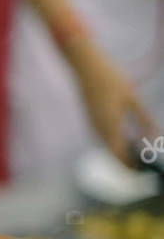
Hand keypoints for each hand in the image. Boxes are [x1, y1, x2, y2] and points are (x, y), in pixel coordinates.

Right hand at [71, 45, 157, 166]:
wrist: (85, 67)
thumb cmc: (110, 78)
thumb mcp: (132, 97)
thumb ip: (143, 117)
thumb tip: (155, 134)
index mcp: (109, 125)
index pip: (119, 155)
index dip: (129, 166)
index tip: (141, 172)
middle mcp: (98, 128)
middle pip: (111, 153)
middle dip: (126, 161)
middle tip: (142, 164)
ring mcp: (92, 124)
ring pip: (106, 145)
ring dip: (119, 151)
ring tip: (137, 152)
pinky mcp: (90, 118)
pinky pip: (102, 136)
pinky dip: (113, 141)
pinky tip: (124, 137)